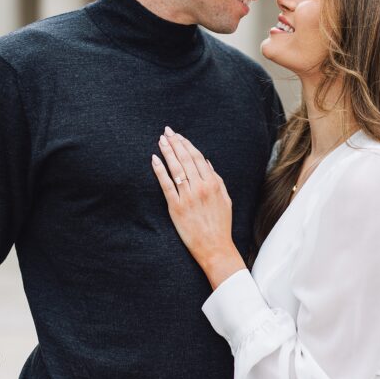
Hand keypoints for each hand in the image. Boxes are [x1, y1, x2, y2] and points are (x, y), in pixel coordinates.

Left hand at [151, 127, 243, 288]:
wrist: (215, 246)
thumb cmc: (221, 224)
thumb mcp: (225, 199)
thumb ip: (217, 179)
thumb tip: (207, 162)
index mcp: (214, 184)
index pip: (198, 158)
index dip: (187, 145)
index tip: (179, 135)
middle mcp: (201, 187)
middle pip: (186, 159)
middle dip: (176, 143)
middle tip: (167, 132)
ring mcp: (188, 196)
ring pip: (176, 168)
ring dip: (168, 152)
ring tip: (161, 141)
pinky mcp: (176, 207)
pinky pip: (166, 185)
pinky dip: (160, 171)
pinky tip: (155, 160)